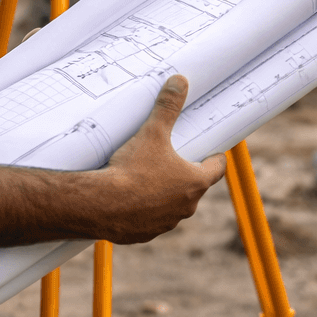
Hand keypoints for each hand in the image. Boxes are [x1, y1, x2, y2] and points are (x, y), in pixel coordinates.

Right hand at [100, 75, 225, 243]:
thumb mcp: (152, 133)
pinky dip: (144, 211)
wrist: (101, 204)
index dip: (215, 158)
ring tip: (147, 178)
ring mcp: (166, 223)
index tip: (213, 152)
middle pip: (193, 187)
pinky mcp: (145, 234)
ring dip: (164, 195)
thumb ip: (167, 107)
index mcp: (194, 182)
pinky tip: (129, 199)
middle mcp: (186, 206)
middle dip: (184, 175)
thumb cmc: (132, 170)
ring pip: (171, 206)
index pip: (216, 169)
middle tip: (171, 159)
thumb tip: (180, 82)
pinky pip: (150, 220)